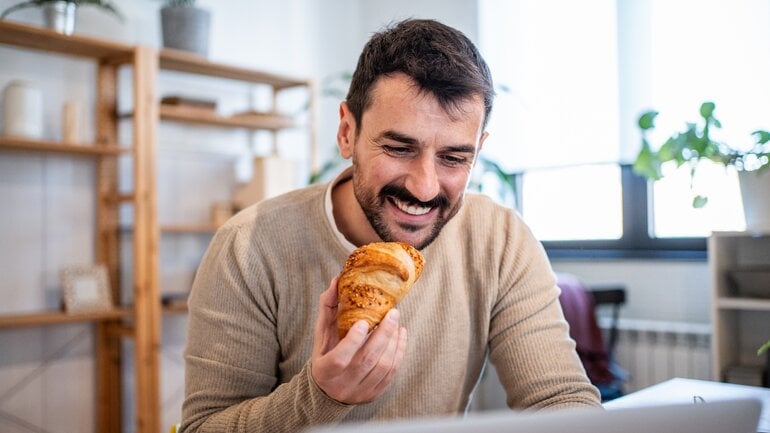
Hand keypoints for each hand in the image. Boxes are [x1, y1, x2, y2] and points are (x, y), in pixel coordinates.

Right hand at [310, 277, 407, 403]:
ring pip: (382, 367)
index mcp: (324, 371)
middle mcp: (342, 385)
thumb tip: (336, 281)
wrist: (328, 391)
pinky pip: (391, 374)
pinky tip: (400, 336)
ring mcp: (359, 392)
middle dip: (383, 335)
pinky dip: (399, 353)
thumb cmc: (325, 355)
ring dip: (394, 342)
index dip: (353, 341)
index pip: (339, 358)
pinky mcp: (373, 395)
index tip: (365, 321)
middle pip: (367, 360)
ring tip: (397, 323)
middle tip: (393, 313)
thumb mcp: (321, 334)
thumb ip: (328, 308)